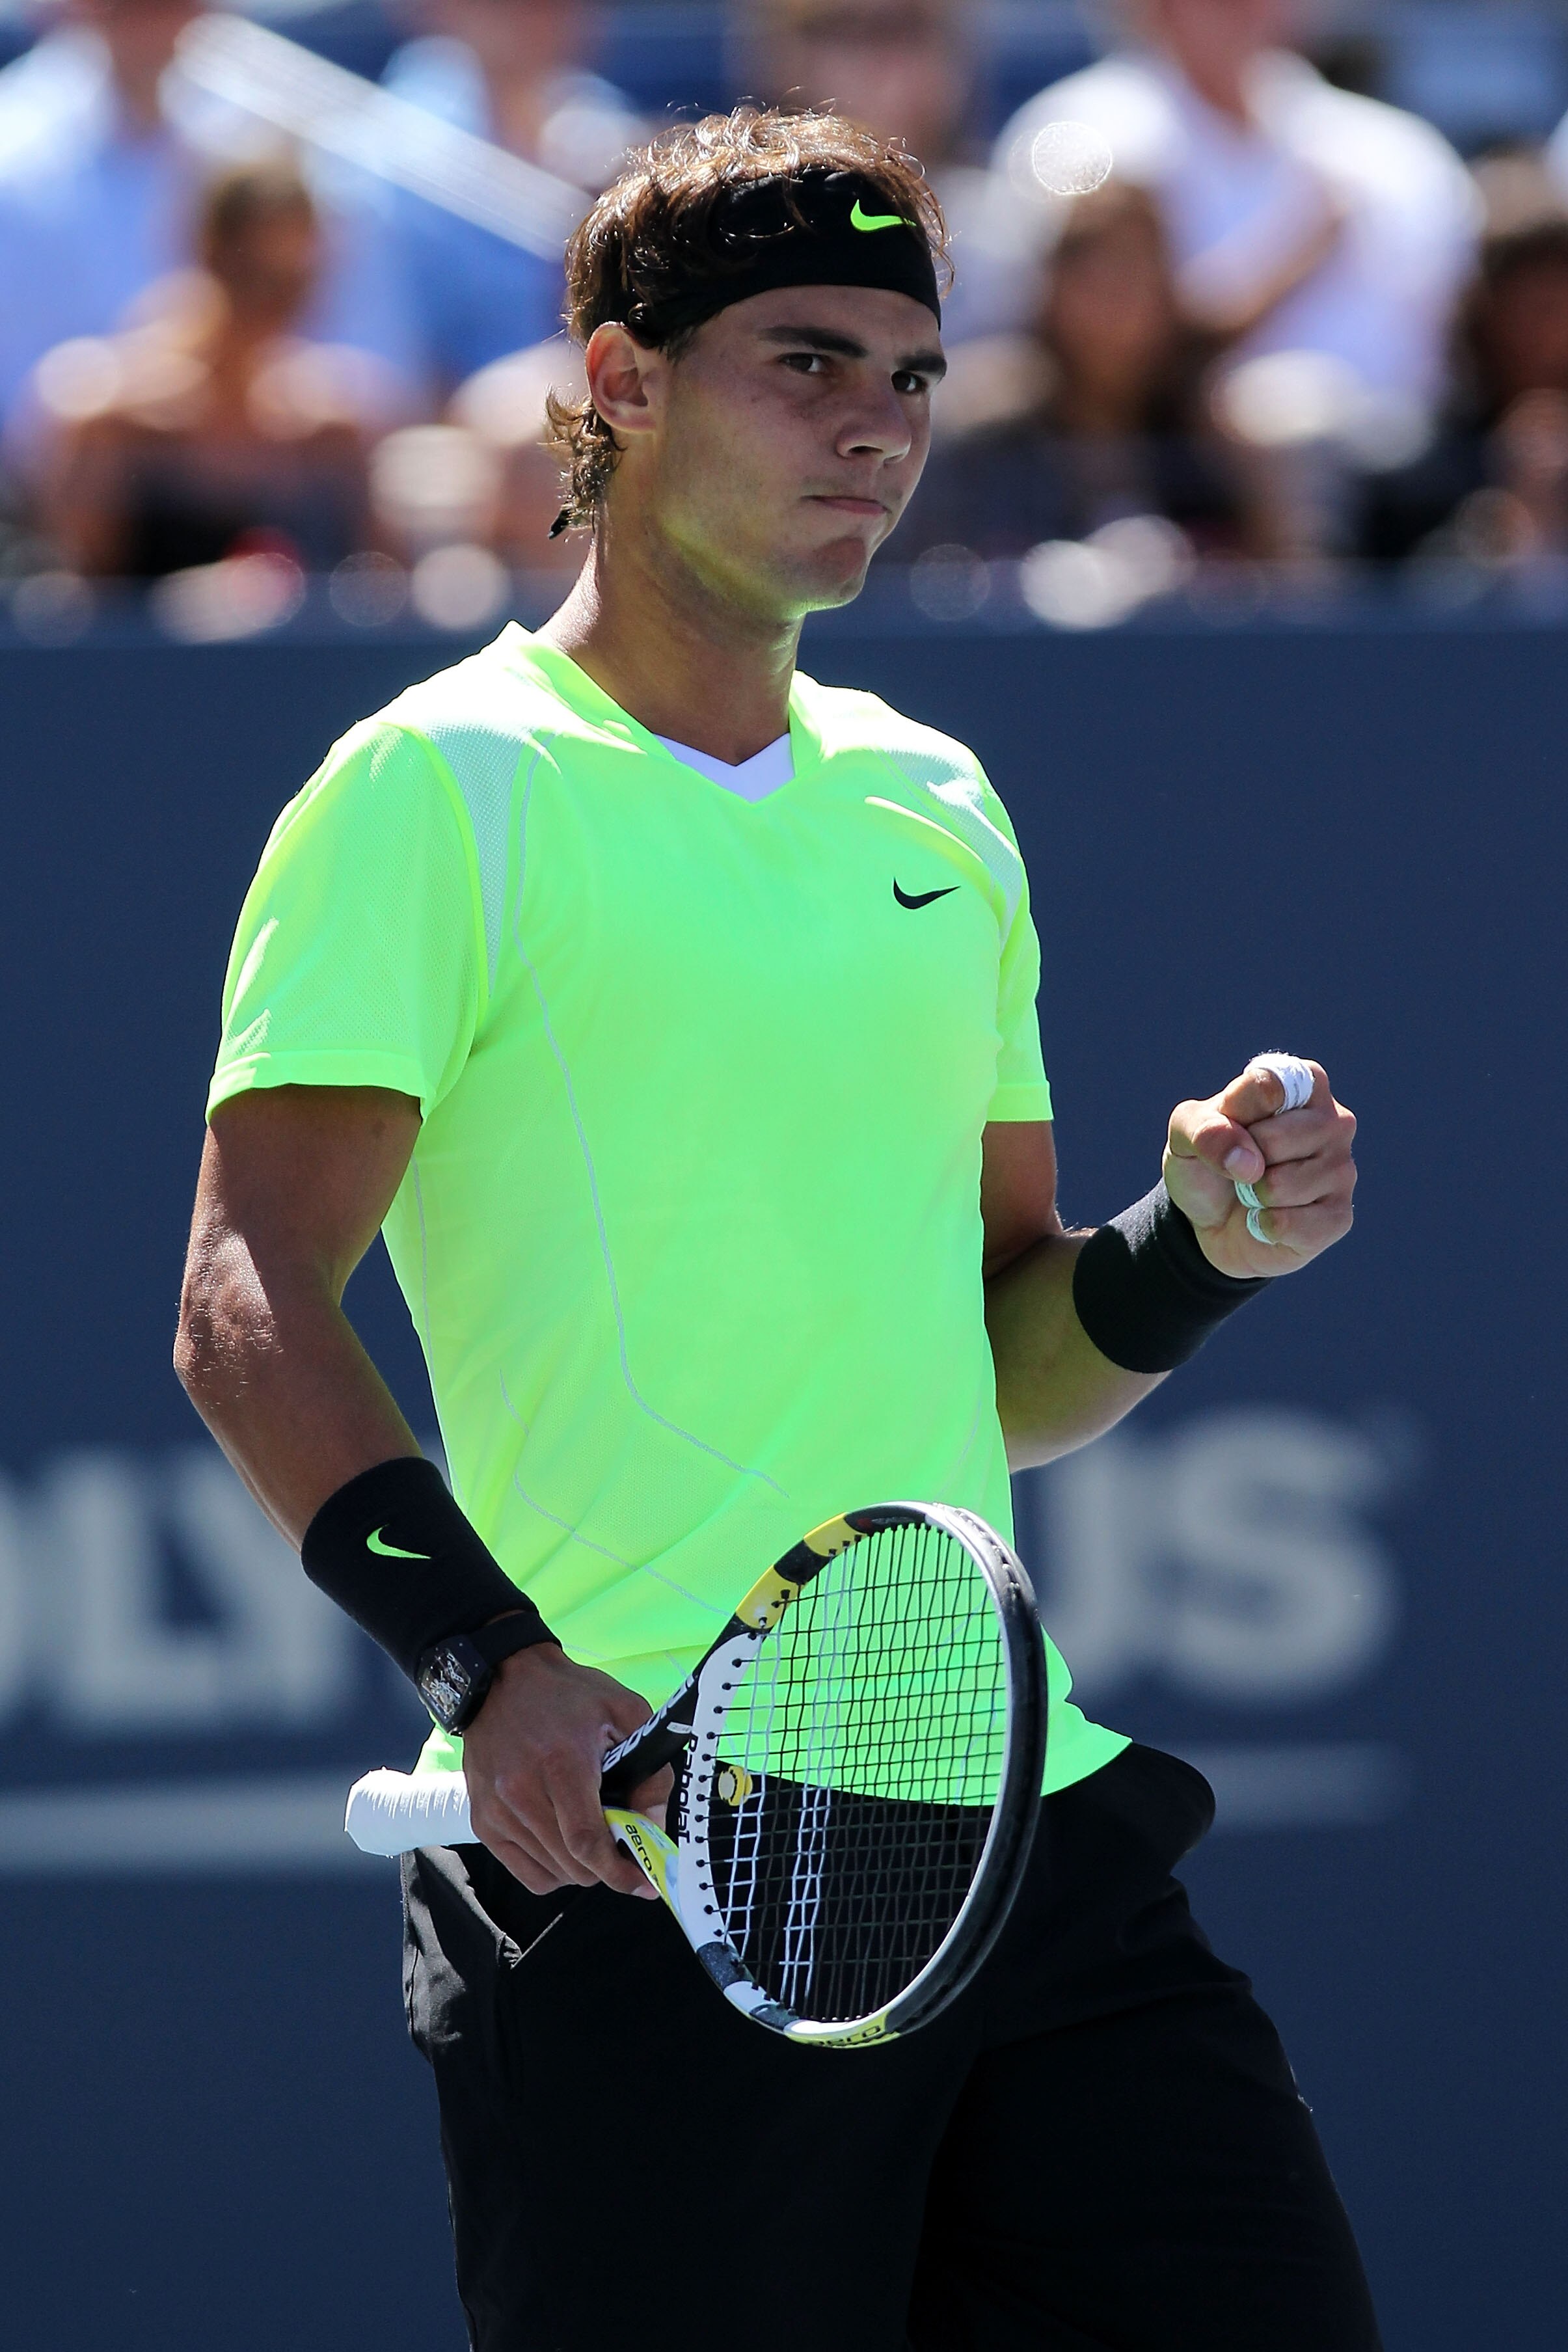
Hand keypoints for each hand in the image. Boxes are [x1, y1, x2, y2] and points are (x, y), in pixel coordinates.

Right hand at [462, 1644, 672, 1898]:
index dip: (620, 1873)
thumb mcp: (625, 1711)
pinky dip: (553, 1870)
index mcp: (561, 1765)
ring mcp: (497, 1810)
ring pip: (552, 1873)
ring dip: (582, 1868)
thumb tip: (653, 1824)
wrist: (502, 1677)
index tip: (645, 1882)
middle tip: (624, 1849)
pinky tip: (565, 1844)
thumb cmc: (568, 1694)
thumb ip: (649, 1770)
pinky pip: (525, 1871)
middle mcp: (522, 1793)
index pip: (588, 1843)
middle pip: (573, 1865)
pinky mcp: (483, 1819)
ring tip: (594, 1837)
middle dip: (608, 1868)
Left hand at [1164, 1059, 1355, 1280]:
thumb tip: (1247, 1162)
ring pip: (1280, 1185)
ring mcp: (1343, 1168)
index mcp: (1302, 1082)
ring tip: (1257, 1192)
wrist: (1213, 1221)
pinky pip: (1292, 1225)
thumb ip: (1203, 1130)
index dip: (1235, 1114)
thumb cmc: (1210, 1160)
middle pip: (1275, 1139)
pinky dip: (1264, 1227)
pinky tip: (1269, 1219)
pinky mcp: (1339, 1215)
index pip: (1268, 1087)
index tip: (1230, 1123)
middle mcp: (1334, 1119)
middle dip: (1242, 1160)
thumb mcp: (1185, 1133)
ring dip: (1253, 1197)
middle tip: (1244, 1166)